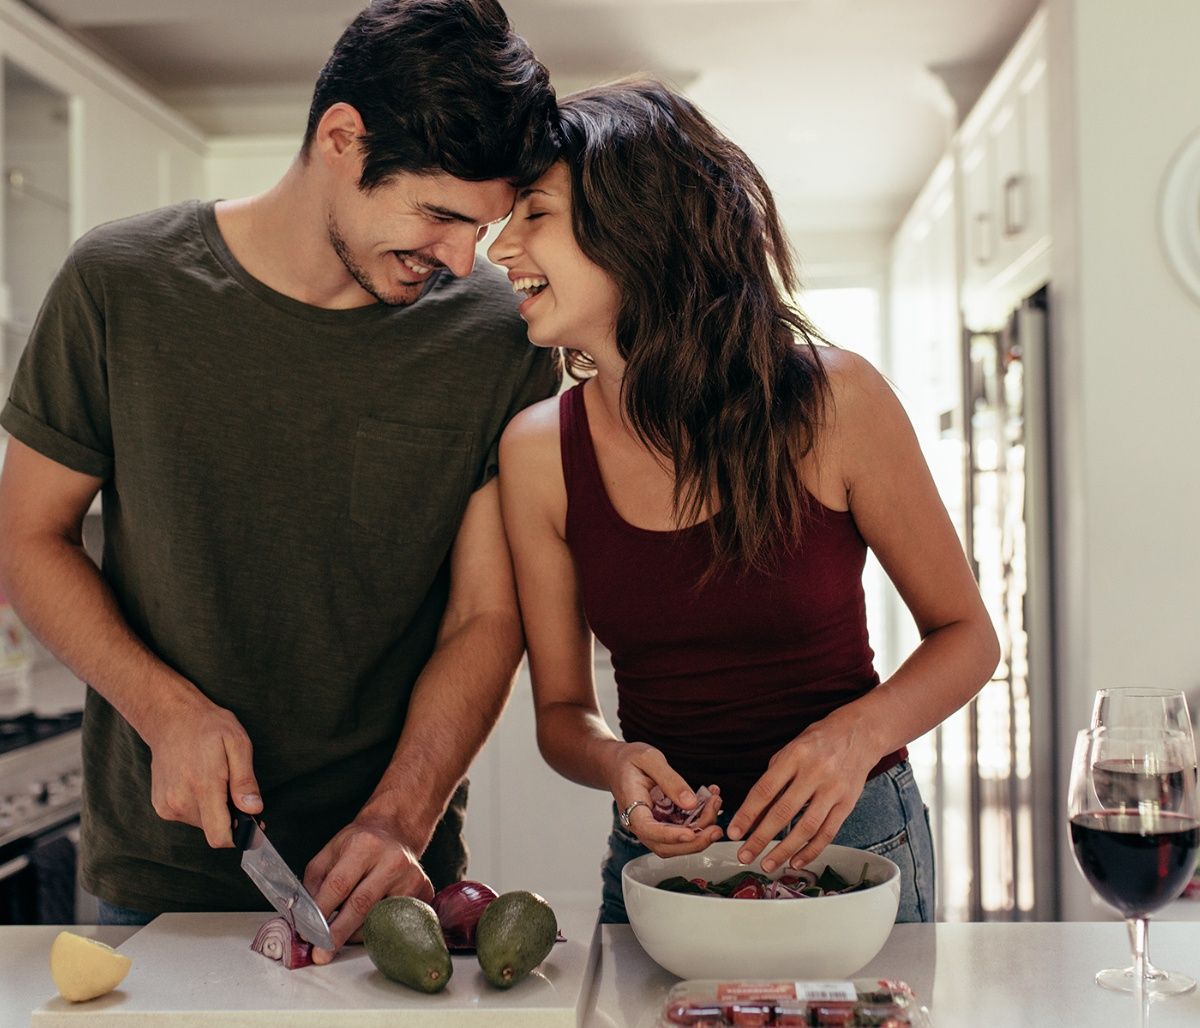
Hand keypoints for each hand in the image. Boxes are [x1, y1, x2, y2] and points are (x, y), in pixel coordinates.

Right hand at [144, 694, 261, 847]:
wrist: (171, 719)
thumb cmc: (208, 727)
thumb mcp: (237, 744)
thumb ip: (245, 780)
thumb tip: (254, 809)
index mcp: (203, 786)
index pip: (219, 835)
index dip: (239, 836)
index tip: (253, 824)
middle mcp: (180, 801)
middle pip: (213, 830)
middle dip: (229, 816)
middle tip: (234, 788)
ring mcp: (167, 805)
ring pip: (201, 823)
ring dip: (213, 810)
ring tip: (214, 780)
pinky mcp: (161, 805)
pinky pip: (188, 816)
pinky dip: (198, 805)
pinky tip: (198, 782)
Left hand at [303, 813, 433, 964]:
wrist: (396, 831)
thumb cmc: (360, 844)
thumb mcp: (331, 851)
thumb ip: (315, 881)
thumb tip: (304, 916)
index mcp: (365, 846)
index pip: (339, 884)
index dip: (321, 911)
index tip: (308, 933)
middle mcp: (392, 860)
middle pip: (361, 905)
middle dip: (337, 933)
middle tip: (321, 954)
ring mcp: (411, 877)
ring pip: (379, 918)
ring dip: (355, 933)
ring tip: (341, 934)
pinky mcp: (424, 892)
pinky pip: (396, 921)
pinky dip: (377, 929)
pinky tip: (366, 925)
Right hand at [610, 742, 722, 856]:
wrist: (618, 764)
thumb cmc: (629, 760)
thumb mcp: (649, 759)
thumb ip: (670, 780)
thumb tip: (691, 803)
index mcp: (631, 808)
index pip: (648, 830)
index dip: (670, 836)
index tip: (691, 833)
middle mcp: (641, 825)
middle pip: (665, 846)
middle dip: (694, 842)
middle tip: (717, 829)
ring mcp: (652, 827)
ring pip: (677, 843)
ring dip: (701, 832)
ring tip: (716, 805)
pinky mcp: (663, 824)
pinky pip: (682, 830)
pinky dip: (700, 822)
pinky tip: (710, 802)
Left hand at [726, 713, 876, 872]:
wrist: (860, 733)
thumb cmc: (819, 740)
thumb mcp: (791, 749)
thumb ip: (774, 778)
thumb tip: (754, 812)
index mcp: (795, 756)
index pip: (765, 790)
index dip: (747, 813)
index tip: (734, 831)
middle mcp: (815, 773)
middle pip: (783, 812)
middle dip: (761, 838)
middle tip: (744, 854)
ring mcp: (833, 790)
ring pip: (806, 828)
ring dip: (784, 850)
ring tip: (767, 864)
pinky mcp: (847, 804)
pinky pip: (828, 833)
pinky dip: (811, 851)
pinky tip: (796, 861)